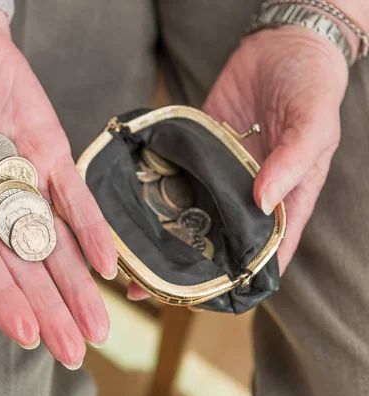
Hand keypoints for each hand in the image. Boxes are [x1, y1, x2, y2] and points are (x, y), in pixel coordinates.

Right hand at [0, 9, 115, 367]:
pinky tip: (107, 265)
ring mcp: (22, 181)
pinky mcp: (49, 154)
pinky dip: (91, 229)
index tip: (28, 334)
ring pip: (54, 242)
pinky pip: (74, 197)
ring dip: (76, 284)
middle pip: (22, 265)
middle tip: (74, 350)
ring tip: (96, 326)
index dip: (1, 298)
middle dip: (48, 308)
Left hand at [127, 25, 347, 300]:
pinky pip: (175, 176)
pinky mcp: (196, 151)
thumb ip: (292, 161)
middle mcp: (247, 194)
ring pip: (191, 213)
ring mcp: (218, 175)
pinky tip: (131, 209)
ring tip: (130, 259)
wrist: (281, 46)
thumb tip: (262, 200)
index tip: (205, 300)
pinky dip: (156, 194)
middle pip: (218, 241)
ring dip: (164, 235)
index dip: (239, 280)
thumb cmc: (310, 87)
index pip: (265, 252)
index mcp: (284, 199)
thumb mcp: (312, 123)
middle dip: (188, 265)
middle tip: (150, 286)